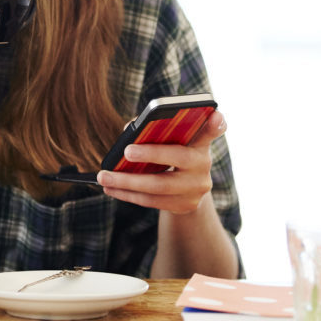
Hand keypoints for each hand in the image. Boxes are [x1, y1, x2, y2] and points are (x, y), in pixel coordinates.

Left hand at [97, 110, 227, 214]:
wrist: (189, 190)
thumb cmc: (174, 154)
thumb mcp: (173, 141)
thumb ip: (156, 129)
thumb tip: (129, 130)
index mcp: (201, 142)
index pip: (212, 129)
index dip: (216, 123)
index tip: (215, 115)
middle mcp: (203, 164)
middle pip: (178, 158)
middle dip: (150, 155)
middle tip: (126, 151)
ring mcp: (196, 188)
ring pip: (159, 186)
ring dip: (127, 182)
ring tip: (104, 177)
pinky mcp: (185, 206)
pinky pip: (152, 201)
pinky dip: (128, 195)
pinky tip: (111, 189)